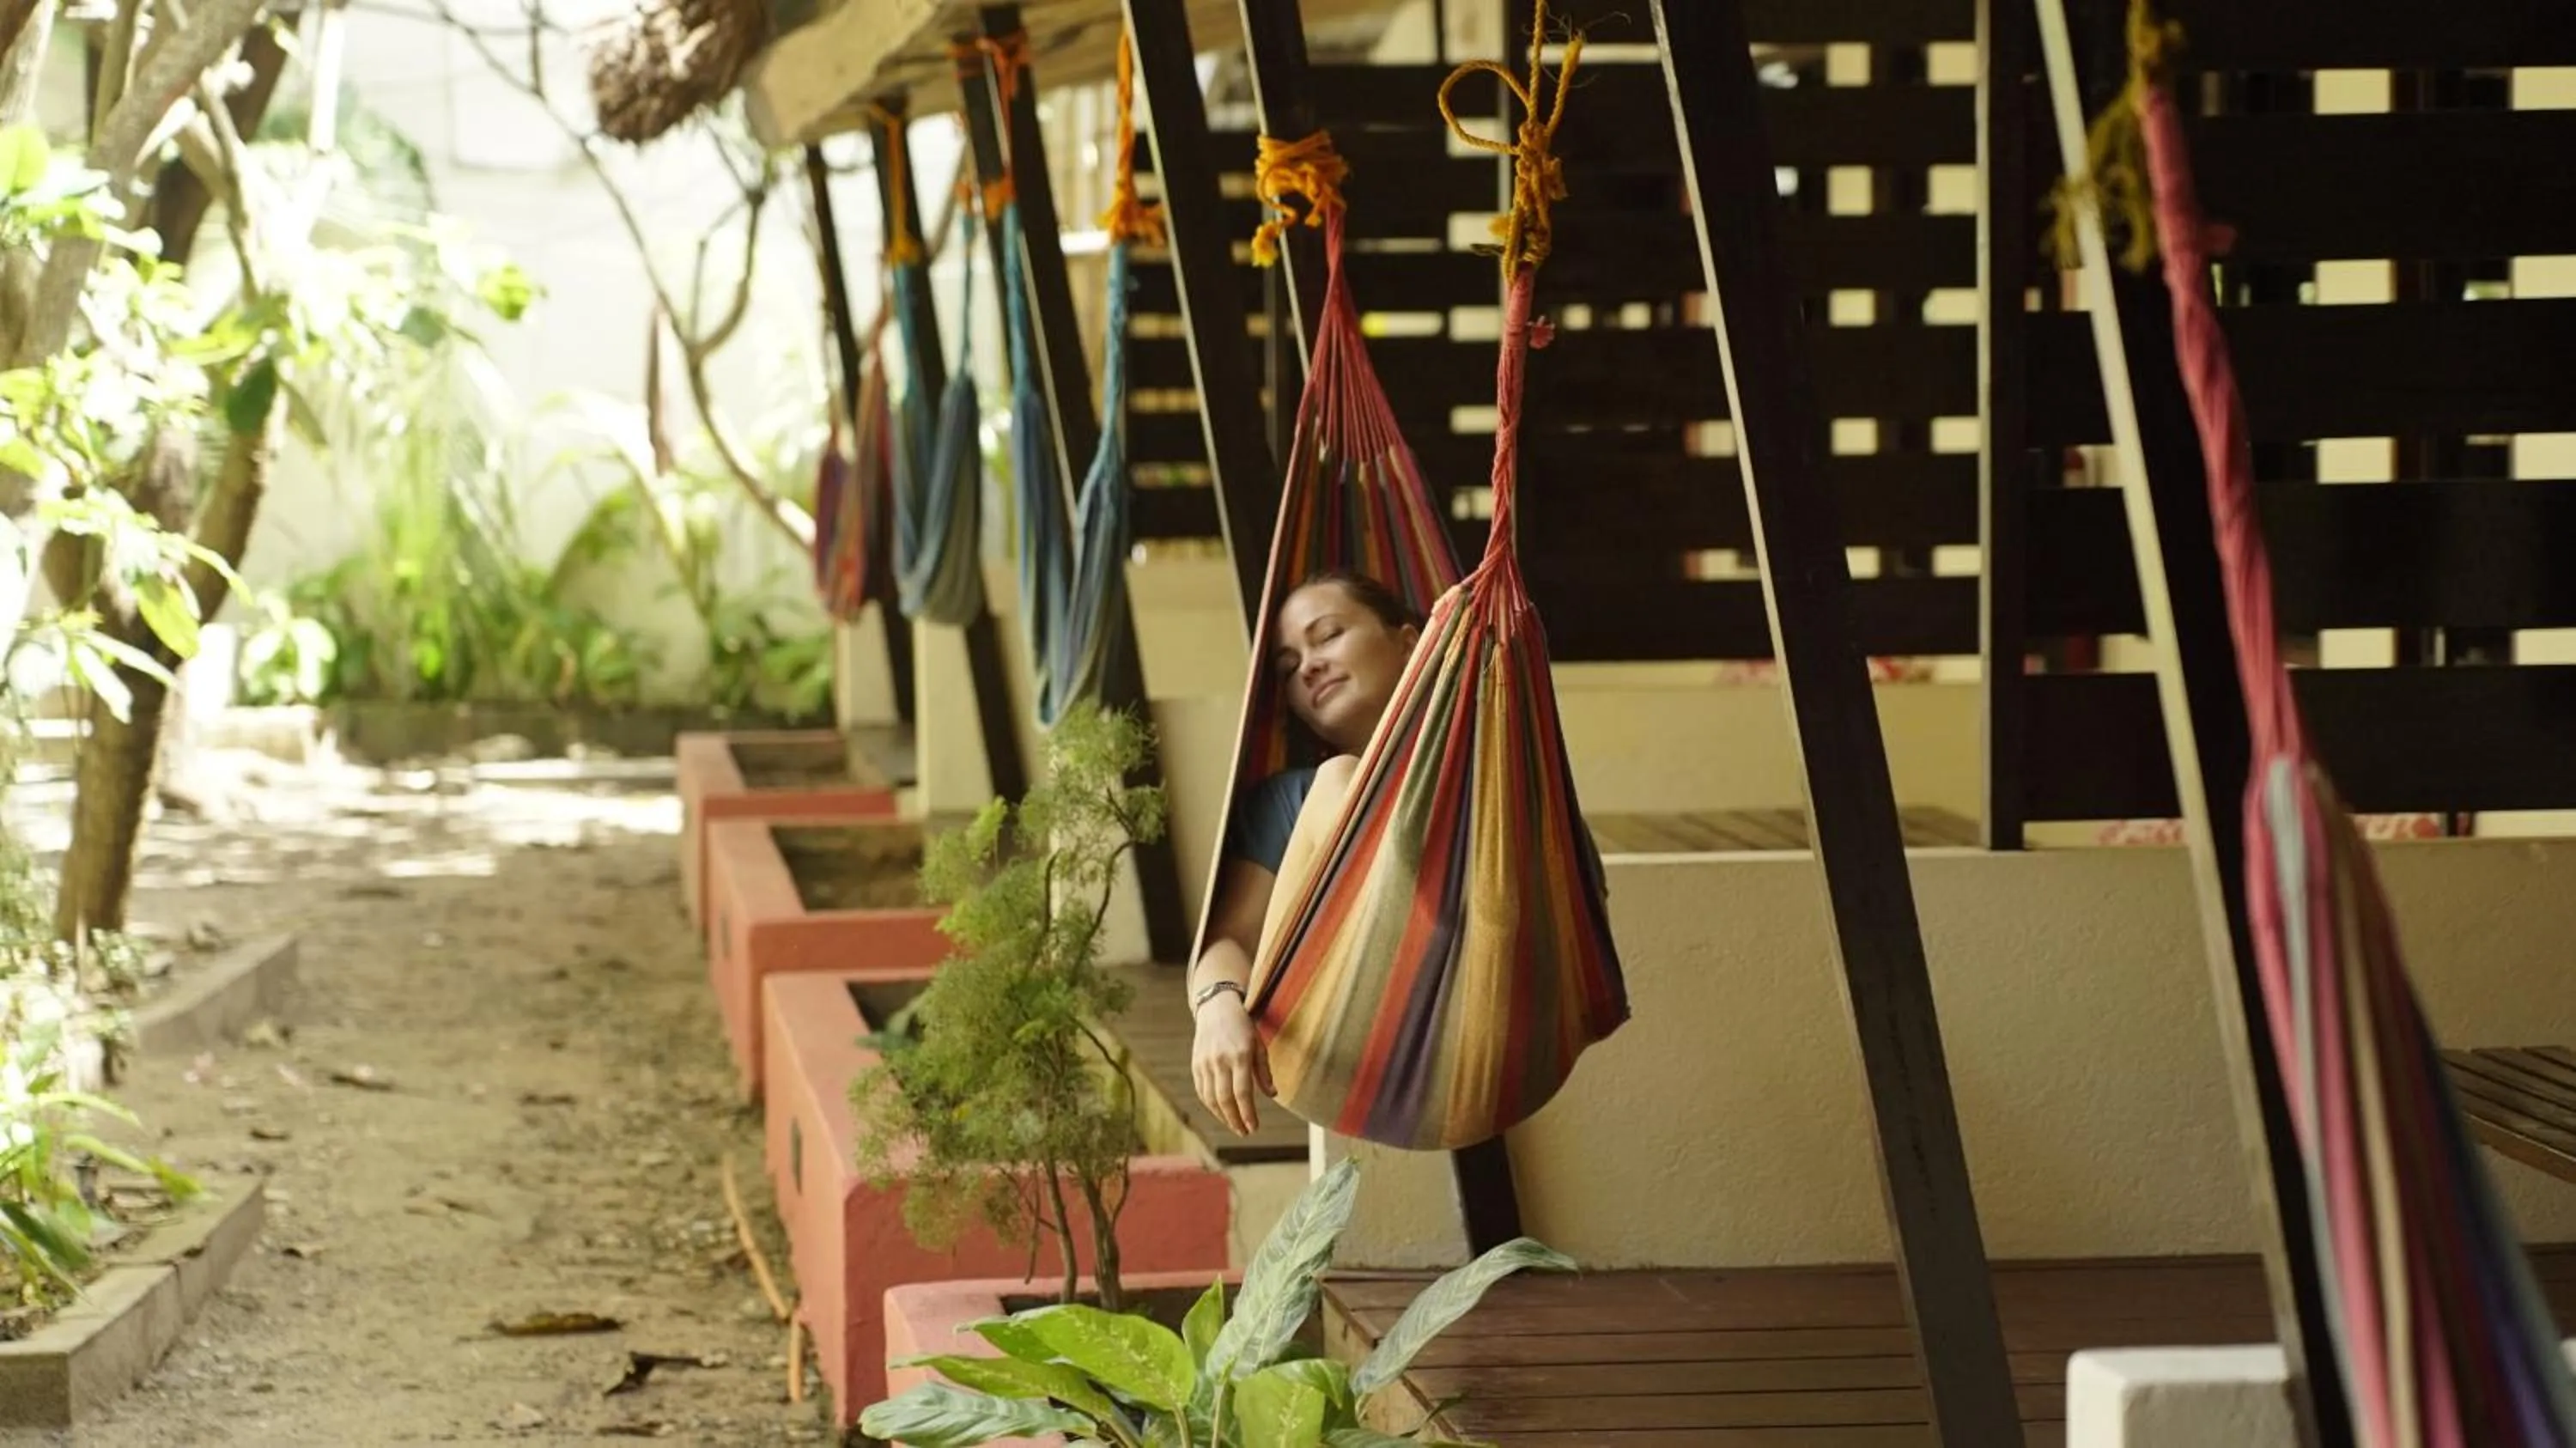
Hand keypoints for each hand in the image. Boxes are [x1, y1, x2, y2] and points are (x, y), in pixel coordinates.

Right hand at [1191, 995, 1271, 1136]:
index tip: (1254, 1128)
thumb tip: (1273, 1095)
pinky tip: (1221, 1112)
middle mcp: (1220, 1060)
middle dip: (1235, 1120)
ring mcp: (1205, 1063)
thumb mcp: (1259, 1045)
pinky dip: (1211, 1105)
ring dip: (1222, 1116)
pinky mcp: (1196, 1065)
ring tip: (1234, 1125)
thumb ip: (1263, 1071)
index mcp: (1239, 1055)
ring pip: (1211, 1098)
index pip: (1243, 1092)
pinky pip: (1202, 1091)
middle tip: (1244, 1132)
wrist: (1215, 1008)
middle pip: (1225, 1099)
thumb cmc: (1243, 1027)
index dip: (1248, 1114)